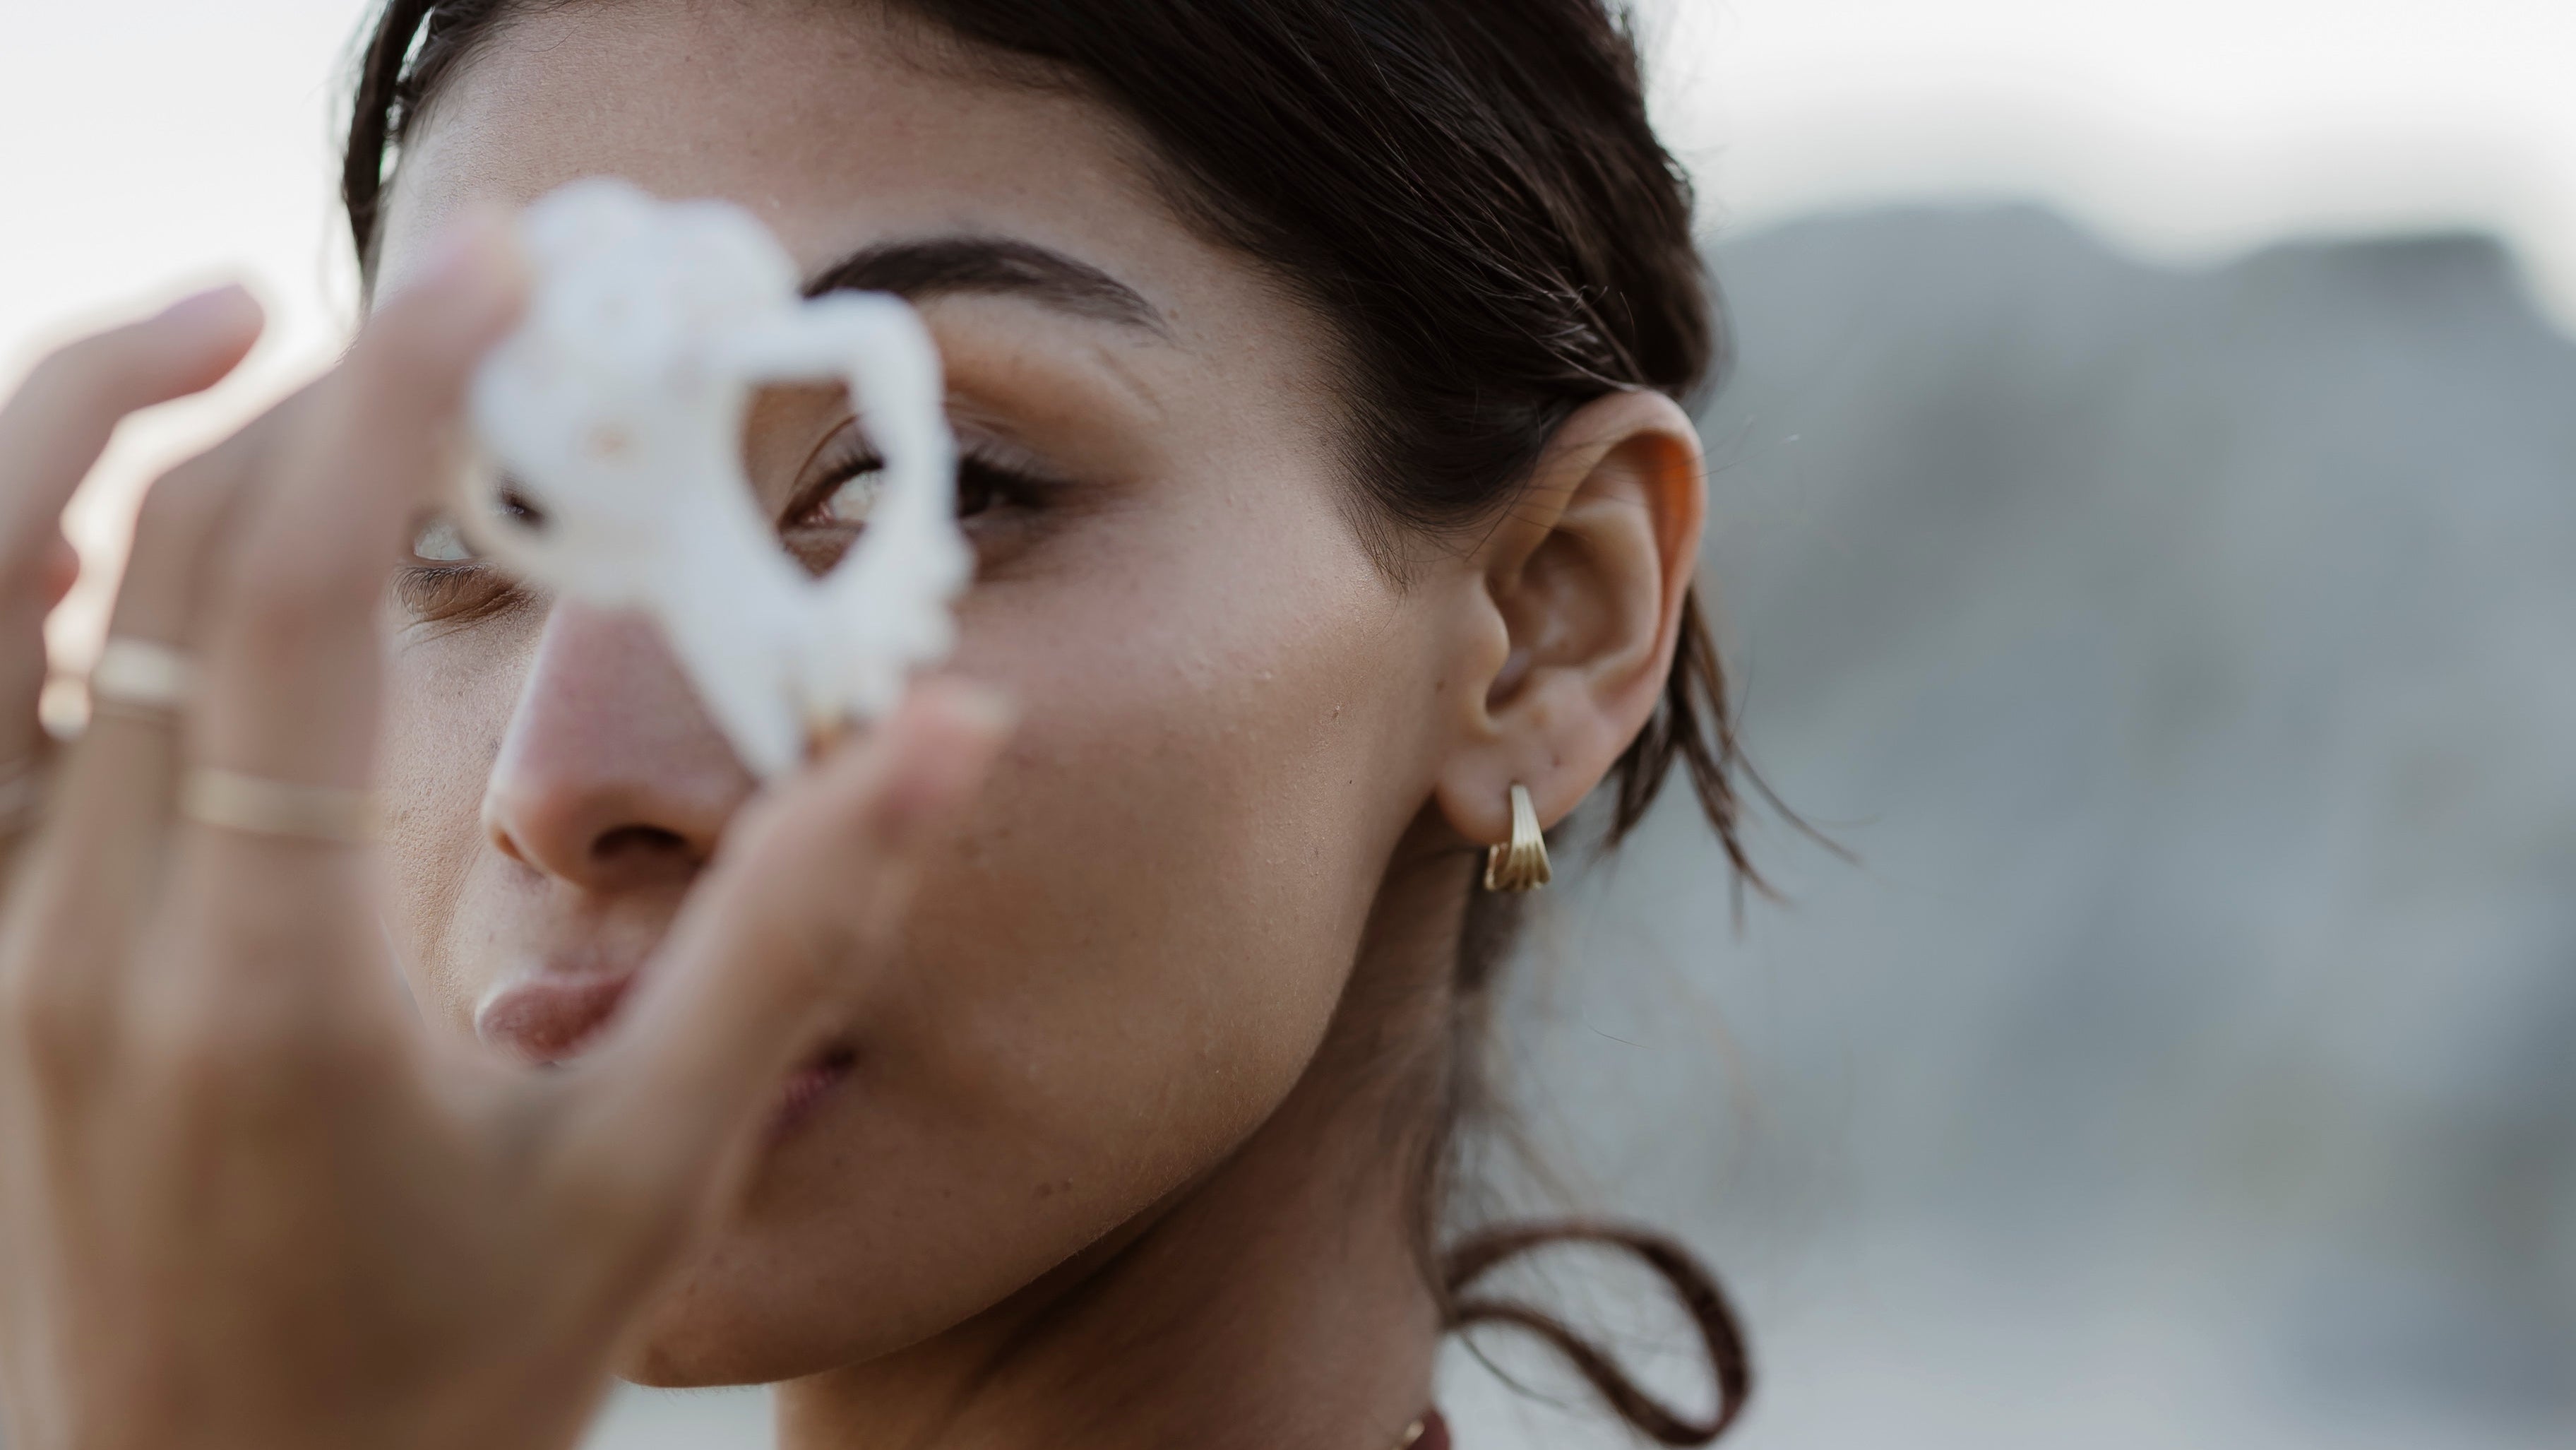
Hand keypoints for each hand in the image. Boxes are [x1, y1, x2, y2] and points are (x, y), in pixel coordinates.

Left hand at [0, 217, 1012, 1449]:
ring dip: (104, 418)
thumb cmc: (433, 1383)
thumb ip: (794, 938)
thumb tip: (946, 732)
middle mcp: (85, 927)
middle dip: (318, 381)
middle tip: (476, 296)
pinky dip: (26, 548)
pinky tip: (117, 500)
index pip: (277, 589)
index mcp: (249, 976)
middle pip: (155, 549)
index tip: (505, 279)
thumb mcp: (646, 1178)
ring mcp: (4, 937)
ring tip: (255, 322)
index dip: (394, 398)